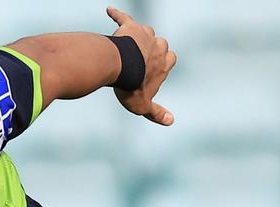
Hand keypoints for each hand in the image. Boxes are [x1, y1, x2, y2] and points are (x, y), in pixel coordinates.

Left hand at [107, 6, 176, 125]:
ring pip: (146, 32)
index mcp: (165, 63)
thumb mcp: (143, 105)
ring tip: (127, 46)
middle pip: (161, 44)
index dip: (161, 65)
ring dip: (138, 37)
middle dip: (152, 50)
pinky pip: (124, 18)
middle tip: (139, 60)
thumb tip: (171, 121)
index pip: (170, 60)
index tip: (152, 72)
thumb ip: (156, 113)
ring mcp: (145, 35)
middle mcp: (159, 46)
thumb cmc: (131, 87)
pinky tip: (108, 11)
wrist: (119, 67)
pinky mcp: (130, 27)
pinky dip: (116, 15)